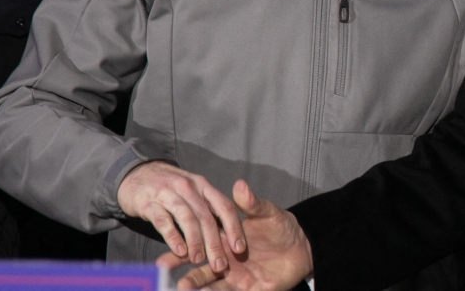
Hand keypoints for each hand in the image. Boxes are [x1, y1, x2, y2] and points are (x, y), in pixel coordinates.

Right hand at [118, 160, 245, 271]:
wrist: (137, 174)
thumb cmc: (171, 189)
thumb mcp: (193, 192)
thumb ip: (208, 209)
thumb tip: (227, 235)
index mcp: (203, 186)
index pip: (224, 206)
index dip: (234, 228)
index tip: (240, 248)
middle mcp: (189, 187)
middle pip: (206, 216)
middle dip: (215, 242)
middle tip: (220, 264)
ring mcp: (168, 194)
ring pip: (187, 218)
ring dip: (195, 241)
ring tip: (199, 260)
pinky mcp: (149, 203)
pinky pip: (163, 220)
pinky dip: (173, 236)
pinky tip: (179, 251)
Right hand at [157, 179, 312, 290]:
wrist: (303, 249)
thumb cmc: (283, 228)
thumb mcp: (268, 214)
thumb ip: (252, 204)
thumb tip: (239, 185)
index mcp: (226, 236)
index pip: (201, 236)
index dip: (185, 239)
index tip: (170, 240)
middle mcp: (225, 256)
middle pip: (198, 262)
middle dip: (180, 264)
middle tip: (162, 267)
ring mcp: (234, 274)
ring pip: (208, 281)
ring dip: (194, 283)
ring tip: (180, 286)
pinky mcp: (245, 288)